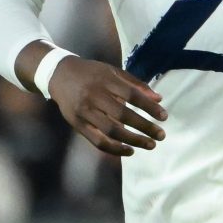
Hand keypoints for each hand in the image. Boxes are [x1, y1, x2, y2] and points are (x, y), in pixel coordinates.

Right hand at [49, 57, 166, 157]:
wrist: (57, 74)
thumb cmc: (91, 73)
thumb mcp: (113, 71)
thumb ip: (136, 84)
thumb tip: (159, 99)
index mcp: (105, 81)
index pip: (132, 95)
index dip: (149, 107)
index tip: (164, 117)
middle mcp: (94, 96)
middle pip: (123, 115)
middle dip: (145, 127)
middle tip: (161, 135)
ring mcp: (84, 111)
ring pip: (111, 131)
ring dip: (133, 140)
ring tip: (150, 144)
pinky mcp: (76, 124)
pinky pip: (97, 141)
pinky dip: (114, 149)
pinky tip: (129, 151)